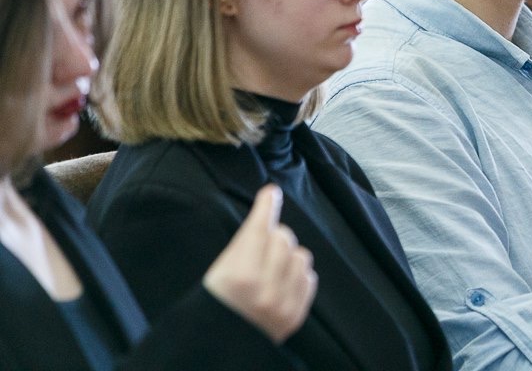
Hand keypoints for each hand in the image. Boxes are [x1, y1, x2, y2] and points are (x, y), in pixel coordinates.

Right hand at [202, 185, 316, 343]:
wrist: (220, 347)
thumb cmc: (214, 304)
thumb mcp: (218, 271)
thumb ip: (244, 242)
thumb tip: (269, 201)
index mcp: (239, 276)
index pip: (260, 229)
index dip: (266, 207)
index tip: (272, 192)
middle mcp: (265, 290)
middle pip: (283, 238)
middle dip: (272, 237)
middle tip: (258, 250)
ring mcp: (283, 304)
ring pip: (301, 255)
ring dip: (287, 256)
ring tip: (270, 268)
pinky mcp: (296, 315)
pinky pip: (309, 278)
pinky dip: (296, 275)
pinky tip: (281, 282)